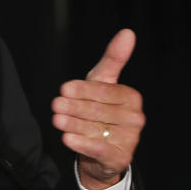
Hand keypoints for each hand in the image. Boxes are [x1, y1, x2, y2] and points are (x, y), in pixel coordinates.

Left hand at [51, 29, 144, 189]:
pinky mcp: (120, 158)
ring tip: (57, 120)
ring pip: (95, 129)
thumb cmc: (100, 109)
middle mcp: (134, 118)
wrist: (100, 151)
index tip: (64, 88)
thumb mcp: (102, 82)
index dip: (82, 90)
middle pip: (97, 110)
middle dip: (74, 107)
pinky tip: (67, 139)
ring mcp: (129, 140)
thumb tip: (128, 32)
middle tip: (56, 105)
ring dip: (73, 124)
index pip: (104, 91)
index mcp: (131, 97)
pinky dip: (81, 144)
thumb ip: (113, 59)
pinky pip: (98, 149)